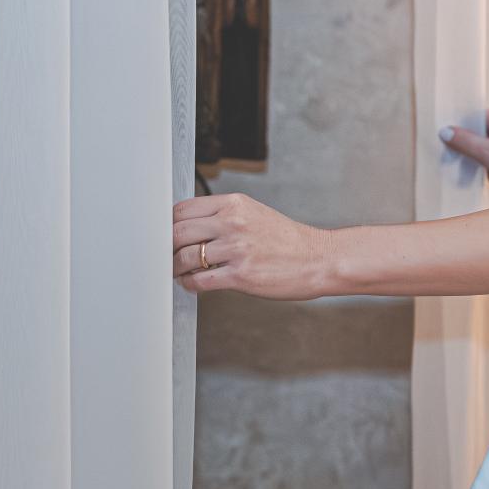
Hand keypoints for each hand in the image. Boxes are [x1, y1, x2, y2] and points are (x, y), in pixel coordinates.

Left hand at [172, 191, 333, 299]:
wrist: (319, 259)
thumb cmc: (290, 241)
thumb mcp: (256, 214)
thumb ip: (224, 216)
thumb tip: (190, 227)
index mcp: (236, 204)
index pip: (184, 209)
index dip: (169, 224)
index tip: (168, 234)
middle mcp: (234, 223)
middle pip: (178, 233)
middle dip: (169, 247)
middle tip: (170, 255)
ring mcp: (237, 249)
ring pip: (185, 258)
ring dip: (177, 268)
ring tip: (182, 271)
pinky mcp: (240, 275)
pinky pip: (198, 281)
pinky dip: (190, 284)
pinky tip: (195, 283)